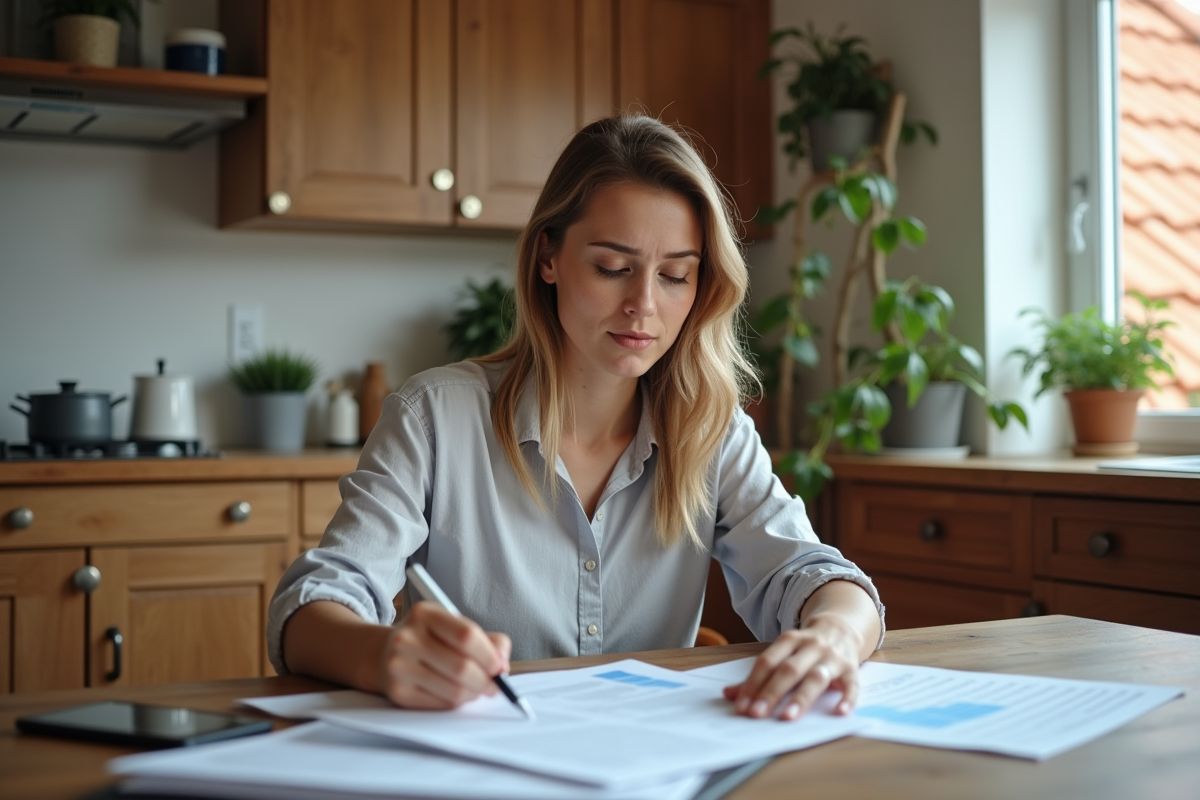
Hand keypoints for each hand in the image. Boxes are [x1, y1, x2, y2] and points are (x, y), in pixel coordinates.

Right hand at [378, 600, 511, 709]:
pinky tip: (457, 693)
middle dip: (486, 681)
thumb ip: (486, 640)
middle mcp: (407, 638)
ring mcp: (399, 666)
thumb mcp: (453, 626)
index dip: (490, 656)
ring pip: (453, 691)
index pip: (467, 635)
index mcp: (425, 614)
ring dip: (474, 694)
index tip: (500, 667)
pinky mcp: (398, 692)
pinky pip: (441, 704)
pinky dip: (457, 702)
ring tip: (476, 689)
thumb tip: (502, 664)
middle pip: (461, 667)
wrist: (384, 654)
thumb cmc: (429, 640)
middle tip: (494, 685)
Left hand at [722, 612, 863, 720]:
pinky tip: (839, 712)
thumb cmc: (806, 647)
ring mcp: (833, 657)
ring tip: (788, 717)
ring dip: (801, 698)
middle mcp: (811, 646)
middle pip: (789, 670)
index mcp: (790, 640)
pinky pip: (851, 684)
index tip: (742, 706)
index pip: (767, 662)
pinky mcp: (852, 669)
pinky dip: (847, 698)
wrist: (842, 626)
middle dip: (771, 692)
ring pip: (816, 677)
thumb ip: (760, 674)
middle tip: (757, 714)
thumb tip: (729, 694)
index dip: (753, 684)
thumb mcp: (783, 652)